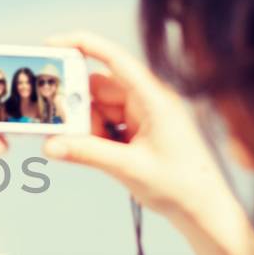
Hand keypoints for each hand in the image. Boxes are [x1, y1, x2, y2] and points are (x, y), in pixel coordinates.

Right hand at [40, 30, 233, 222]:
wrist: (203, 209)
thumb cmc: (180, 185)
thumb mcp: (129, 168)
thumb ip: (88, 153)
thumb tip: (50, 145)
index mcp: (152, 98)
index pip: (114, 59)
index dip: (82, 46)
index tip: (51, 46)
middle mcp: (147, 101)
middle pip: (99, 88)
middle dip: (77, 106)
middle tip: (59, 128)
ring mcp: (142, 116)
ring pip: (99, 108)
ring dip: (86, 127)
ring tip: (83, 150)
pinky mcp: (138, 132)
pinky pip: (107, 124)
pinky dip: (95, 137)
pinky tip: (95, 154)